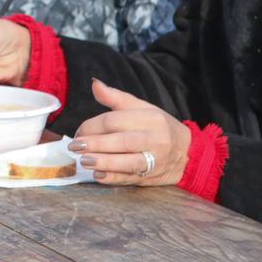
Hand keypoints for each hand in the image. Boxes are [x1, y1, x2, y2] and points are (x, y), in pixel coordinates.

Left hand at [69, 79, 189, 185]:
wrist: (187, 153)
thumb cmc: (159, 127)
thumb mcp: (142, 107)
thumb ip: (116, 98)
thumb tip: (94, 83)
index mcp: (150, 118)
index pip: (115, 120)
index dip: (92, 126)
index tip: (78, 132)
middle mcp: (154, 138)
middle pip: (121, 141)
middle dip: (94, 144)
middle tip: (75, 146)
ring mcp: (154, 159)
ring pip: (127, 162)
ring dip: (102, 162)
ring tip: (83, 161)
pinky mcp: (151, 177)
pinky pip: (130, 178)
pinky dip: (112, 178)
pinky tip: (98, 175)